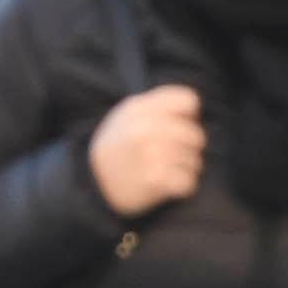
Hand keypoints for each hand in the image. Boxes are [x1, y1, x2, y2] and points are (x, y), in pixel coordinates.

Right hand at [88, 85, 204, 217]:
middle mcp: (145, 128)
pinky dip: (182, 186)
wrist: (91, 182)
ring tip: (168, 171)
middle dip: (189, 148)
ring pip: (194, 161)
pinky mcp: (154, 179)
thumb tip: (195, 108)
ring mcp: (150, 154)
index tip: (178, 126)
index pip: (188, 101)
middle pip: (196, 135)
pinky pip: (188, 182)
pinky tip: (169, 185)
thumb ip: (157, 105)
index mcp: (139, 108)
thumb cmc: (117, 147)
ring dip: (186, 169)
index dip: (188, 116)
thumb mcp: (126, 116)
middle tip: (174, 156)